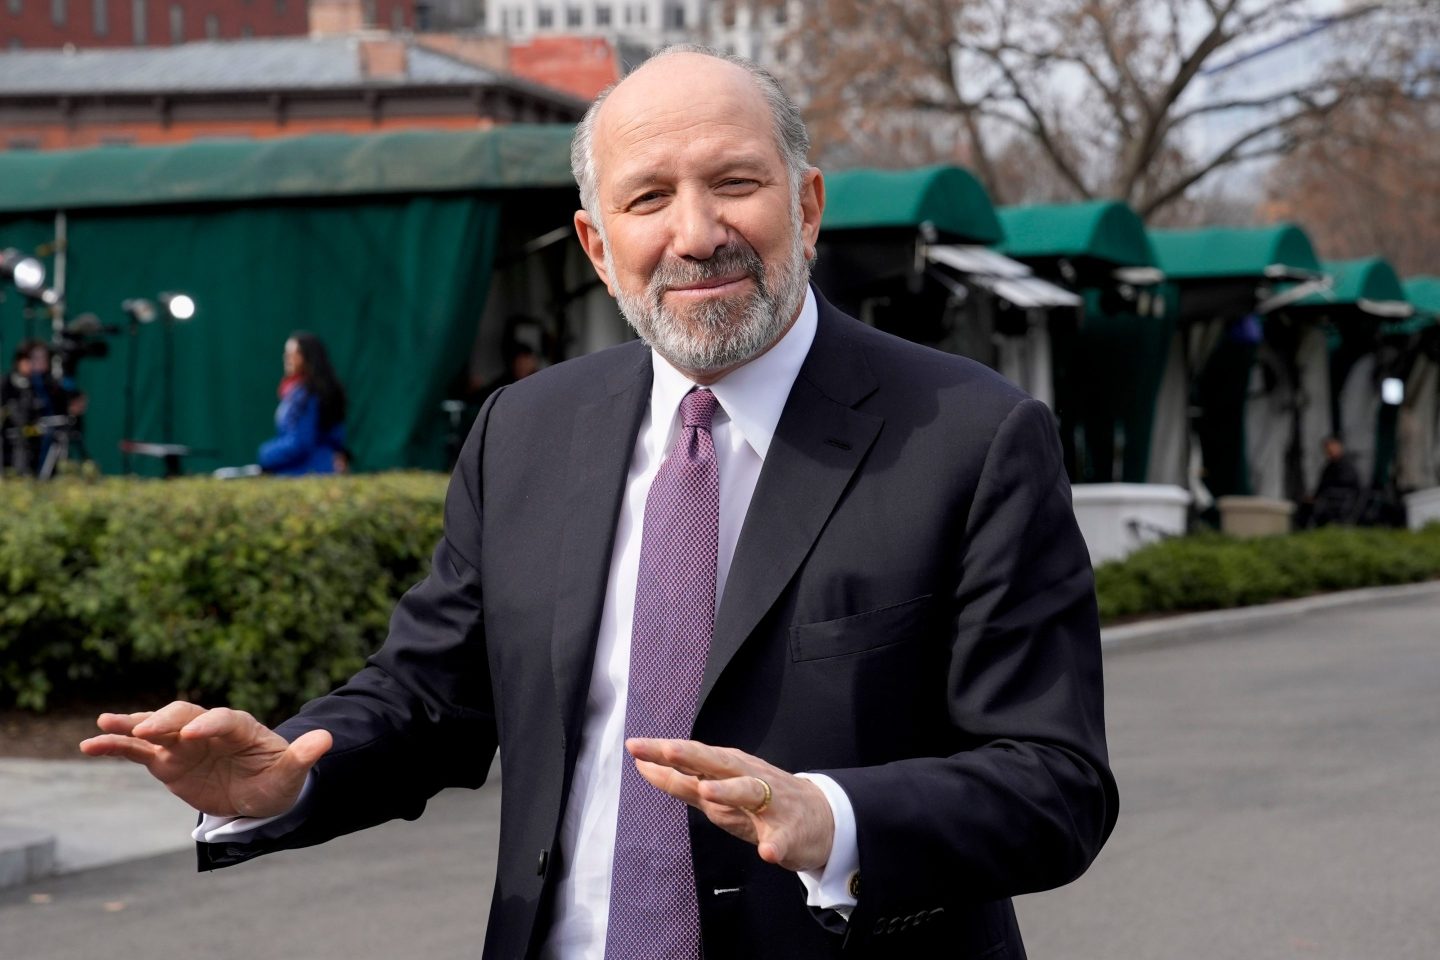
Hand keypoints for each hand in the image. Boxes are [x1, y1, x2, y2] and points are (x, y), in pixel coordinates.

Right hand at [78, 701, 331, 818]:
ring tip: (104, 722)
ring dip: (132, 723)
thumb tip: (326, 739)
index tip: (196, 735)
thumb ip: (303, 756)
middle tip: (151, 731)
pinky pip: (137, 750)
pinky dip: (115, 745)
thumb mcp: (291, 773)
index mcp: (241, 728)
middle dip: (168, 721)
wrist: (259, 794)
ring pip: (155, 728)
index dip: (211, 725)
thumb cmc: (277, 780)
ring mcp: (184, 743)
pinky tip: (89, 745)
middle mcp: (209, 729)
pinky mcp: (166, 761)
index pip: (225, 720)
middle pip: (185, 715)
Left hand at [626, 738, 833, 872]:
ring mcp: (770, 804)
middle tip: (667, 750)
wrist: (820, 818)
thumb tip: (643, 765)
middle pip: (718, 763)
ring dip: (729, 791)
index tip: (635, 746)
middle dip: (692, 757)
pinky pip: (782, 839)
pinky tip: (767, 851)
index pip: (693, 757)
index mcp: (729, 769)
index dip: (664, 752)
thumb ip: (683, 780)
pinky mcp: (790, 833)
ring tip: (707, 792)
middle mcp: (748, 778)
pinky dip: (775, 845)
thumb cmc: (762, 800)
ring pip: (749, 792)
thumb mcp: (719, 788)